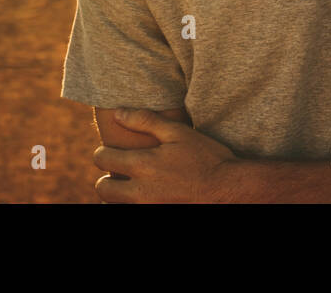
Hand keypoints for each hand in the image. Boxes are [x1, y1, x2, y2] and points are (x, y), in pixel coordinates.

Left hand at [93, 108, 238, 202]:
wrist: (229, 190)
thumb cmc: (206, 158)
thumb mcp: (178, 132)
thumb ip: (145, 121)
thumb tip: (118, 113)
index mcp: (143, 165)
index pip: (102, 158)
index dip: (103, 153)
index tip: (110, 152)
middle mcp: (140, 191)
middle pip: (102, 189)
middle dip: (105, 179)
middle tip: (117, 172)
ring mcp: (147, 208)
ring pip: (114, 205)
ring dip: (117, 197)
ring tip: (130, 187)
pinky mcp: (155, 216)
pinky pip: (131, 212)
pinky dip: (133, 205)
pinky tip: (145, 197)